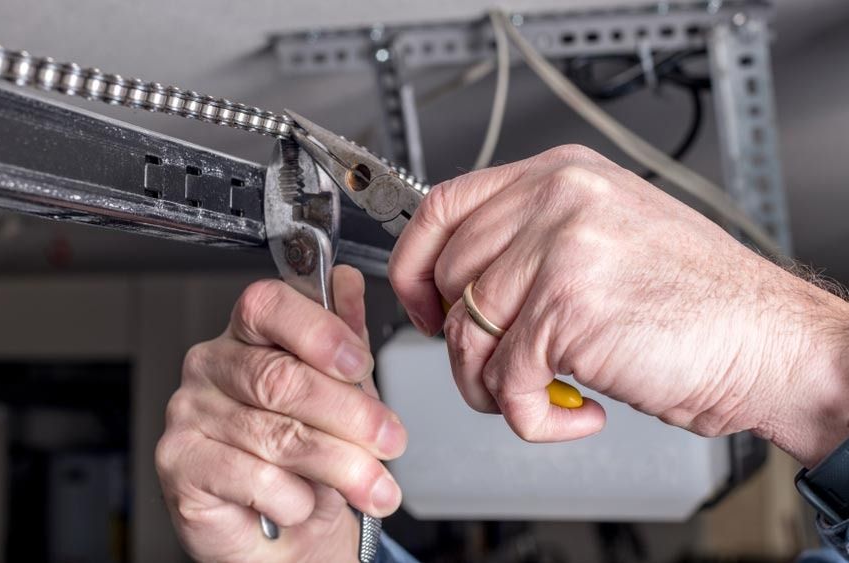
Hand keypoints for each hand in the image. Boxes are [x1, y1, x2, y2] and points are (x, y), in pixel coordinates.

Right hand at [156, 266, 405, 561]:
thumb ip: (343, 341)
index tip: (360, 364)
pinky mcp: (179, 462)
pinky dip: (293, 497)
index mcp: (248, 335)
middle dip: (350, 413)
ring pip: (276, 433)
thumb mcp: (339, 396)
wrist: (281, 535)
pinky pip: (252, 477)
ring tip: (374, 486)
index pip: (269, 306)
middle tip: (390, 439)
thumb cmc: (305, 461)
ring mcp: (189, 412)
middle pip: (280, 377)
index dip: (318, 331)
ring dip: (339, 465)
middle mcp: (212, 365)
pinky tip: (302, 503)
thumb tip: (348, 285)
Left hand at [389, 144, 848, 466]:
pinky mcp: (565, 311)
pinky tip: (580, 411)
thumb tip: (460, 283)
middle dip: (462, 344)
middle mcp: (554, 201)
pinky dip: (534, 419)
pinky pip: (505, 383)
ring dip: (496, 387)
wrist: (772, 343)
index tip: (423, 307)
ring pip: (465, 335)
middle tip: (502, 369)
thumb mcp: (607, 234)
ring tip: (544, 395)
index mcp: (559, 175)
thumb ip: (532, 240)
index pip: (442, 208)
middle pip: (447, 279)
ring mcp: (558, 251)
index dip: (415, 266)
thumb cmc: (700, 302)